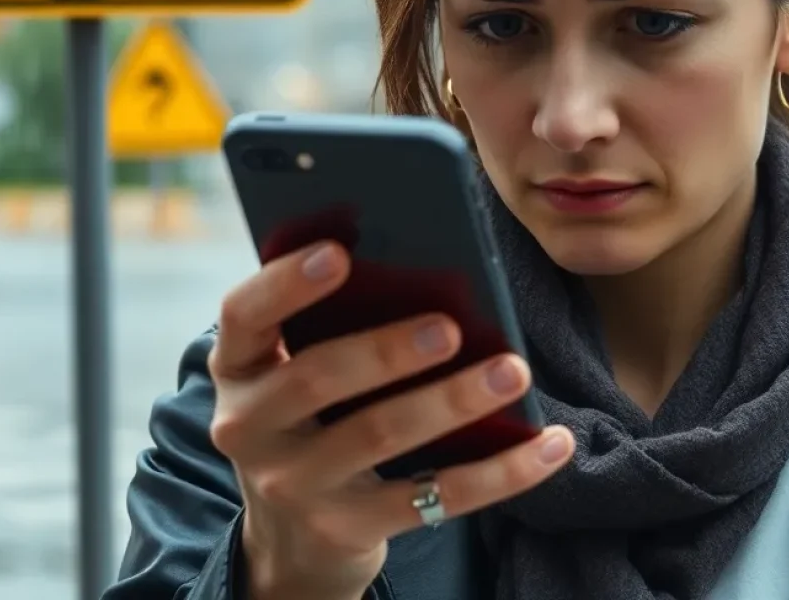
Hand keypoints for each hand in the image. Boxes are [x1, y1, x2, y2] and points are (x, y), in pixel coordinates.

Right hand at [207, 241, 574, 599]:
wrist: (292, 535)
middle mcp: (250, 427)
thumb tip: (423, 262)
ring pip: (379, 436)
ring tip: (512, 371)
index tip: (341, 252)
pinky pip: (434, 500)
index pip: (243, 315)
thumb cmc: (309, 414)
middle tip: (451, 327)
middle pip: (315, 378)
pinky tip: (549, 445)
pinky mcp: (349, 528)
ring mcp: (295, 485)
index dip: (286, 283)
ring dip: (452, 401)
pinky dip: (500, 471)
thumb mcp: (294, 367)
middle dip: (385, 350)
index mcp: (238, 367)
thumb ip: (330, 321)